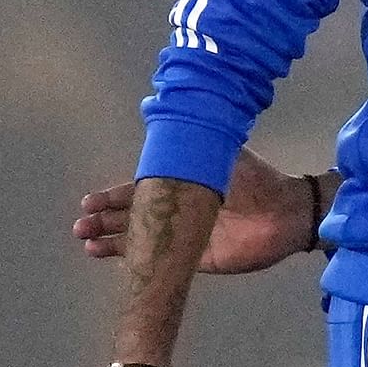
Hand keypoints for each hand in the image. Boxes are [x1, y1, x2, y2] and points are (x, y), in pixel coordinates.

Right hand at [74, 148, 320, 273]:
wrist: (285, 213)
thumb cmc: (255, 180)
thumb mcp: (219, 154)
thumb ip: (192, 137)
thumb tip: (159, 105)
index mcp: (181, 187)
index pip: (137, 192)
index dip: (112, 198)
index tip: (89, 201)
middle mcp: (177, 212)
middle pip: (131, 217)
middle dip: (103, 220)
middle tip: (82, 223)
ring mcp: (183, 237)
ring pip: (138, 240)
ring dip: (110, 240)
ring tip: (87, 239)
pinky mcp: (194, 259)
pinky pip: (160, 262)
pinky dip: (135, 261)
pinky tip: (109, 257)